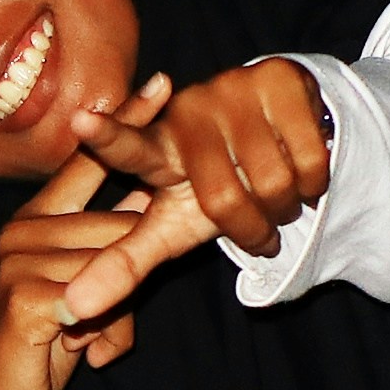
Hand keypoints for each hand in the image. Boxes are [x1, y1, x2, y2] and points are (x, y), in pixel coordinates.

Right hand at [0, 83, 166, 389]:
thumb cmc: (42, 348)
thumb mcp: (85, 294)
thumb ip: (113, 256)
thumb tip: (149, 223)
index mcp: (33, 221)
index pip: (87, 162)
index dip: (125, 122)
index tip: (162, 84)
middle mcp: (22, 230)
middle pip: (121, 225)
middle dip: (128, 280)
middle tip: (98, 324)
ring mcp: (20, 259)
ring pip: (117, 263)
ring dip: (117, 314)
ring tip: (87, 340)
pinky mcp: (28, 294)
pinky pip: (101, 297)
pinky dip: (106, 332)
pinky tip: (78, 349)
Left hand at [58, 56, 329, 316]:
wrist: (277, 130)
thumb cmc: (212, 185)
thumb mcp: (169, 226)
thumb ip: (125, 264)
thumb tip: (75, 309)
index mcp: (155, 149)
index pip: (128, 149)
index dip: (107, 136)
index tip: (81, 119)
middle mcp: (188, 112)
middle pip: (222, 200)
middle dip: (250, 229)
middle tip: (255, 225)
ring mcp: (233, 90)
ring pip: (272, 183)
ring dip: (284, 208)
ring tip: (276, 193)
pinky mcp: (280, 79)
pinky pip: (308, 160)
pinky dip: (314, 181)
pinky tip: (301, 166)